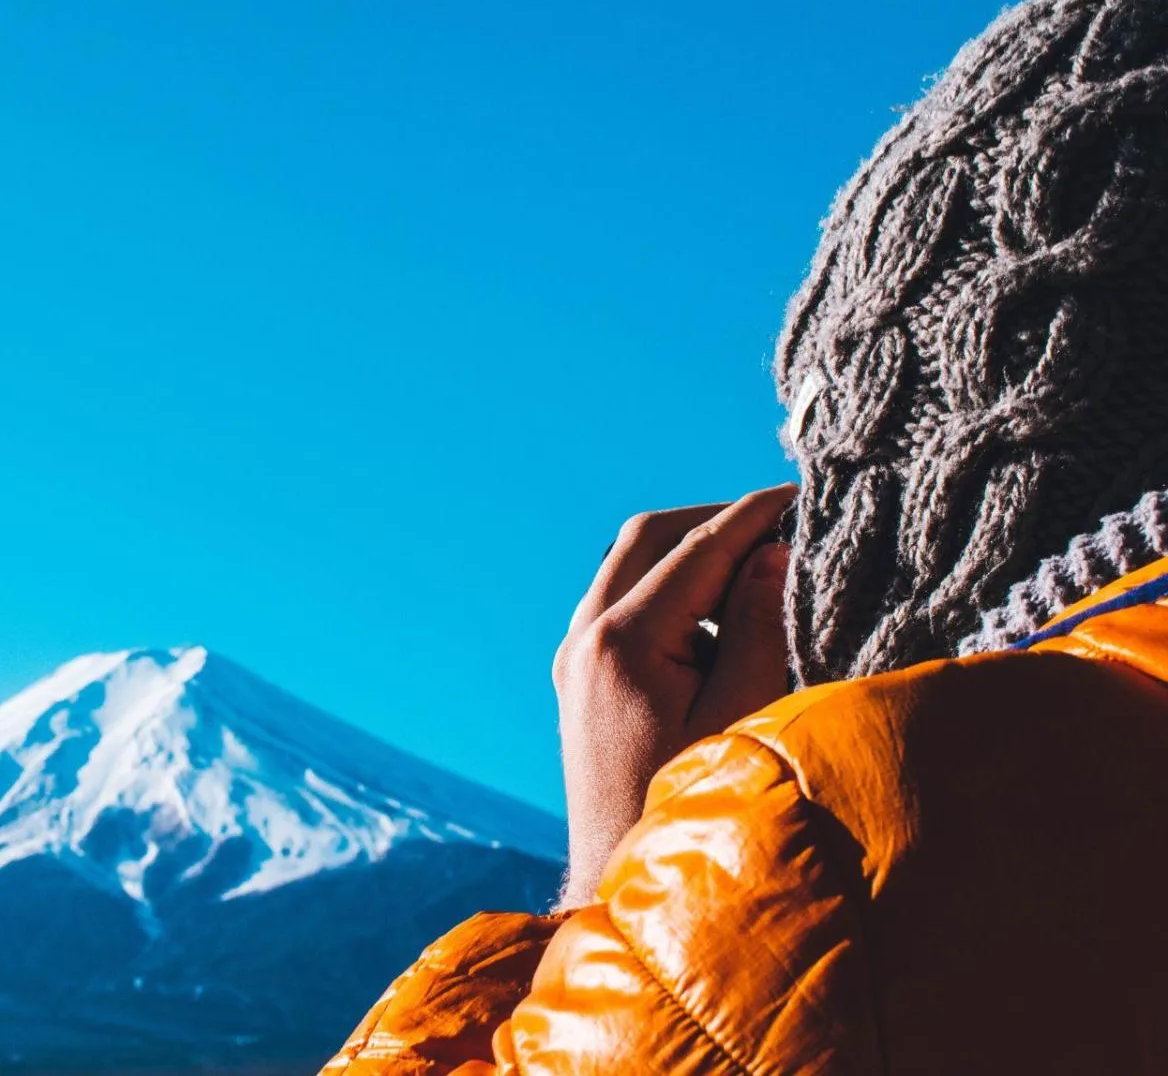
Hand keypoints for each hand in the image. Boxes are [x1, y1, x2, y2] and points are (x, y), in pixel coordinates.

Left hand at [552, 485, 795, 907]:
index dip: (752, 514)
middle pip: (647, 538)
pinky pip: (623, 606)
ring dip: (691, 556)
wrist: (621, 882)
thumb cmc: (689, 807)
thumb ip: (758, 628)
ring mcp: (575, 660)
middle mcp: (585, 639)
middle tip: (780, 525)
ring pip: (629, 568)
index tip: (802, 494)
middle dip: (715, 521)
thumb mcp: (741, 714)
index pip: (696, 547)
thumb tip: (771, 554)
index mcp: (622, 642)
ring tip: (759, 572)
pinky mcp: (580, 682)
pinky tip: (721, 623)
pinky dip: (671, 593)